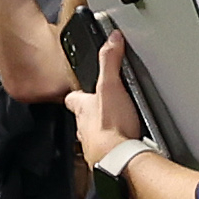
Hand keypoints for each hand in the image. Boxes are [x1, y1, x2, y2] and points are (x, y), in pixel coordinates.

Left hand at [66, 30, 142, 171]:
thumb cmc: (110, 126)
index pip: (74, 98)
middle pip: (83, 118)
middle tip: (104, 109)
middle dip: (91, 115)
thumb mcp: (110, 85)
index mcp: (82, 109)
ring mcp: (94, 145)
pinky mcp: (106, 159)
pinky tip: (124, 146)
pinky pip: (108, 152)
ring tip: (117, 129)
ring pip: (94, 137)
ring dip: (103, 133)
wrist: (118, 158)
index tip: (81, 90)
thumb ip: (109, 61)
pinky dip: (114, 149)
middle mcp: (84, 128)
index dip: (78, 94)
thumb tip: (112, 39)